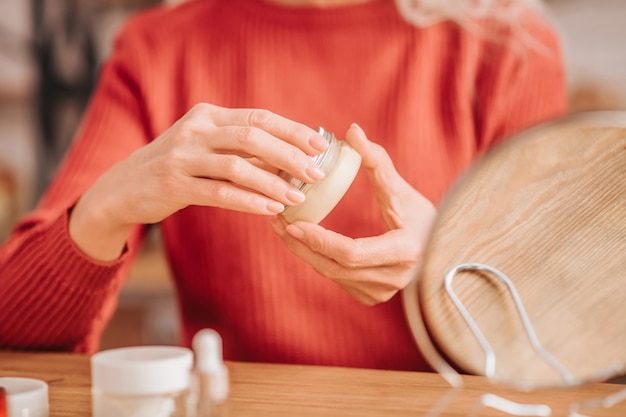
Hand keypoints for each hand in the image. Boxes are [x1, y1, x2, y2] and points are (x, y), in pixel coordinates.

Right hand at [70, 103, 327, 260]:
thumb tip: (289, 157)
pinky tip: (271, 209)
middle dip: (289, 155)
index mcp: (208, 115)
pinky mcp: (173, 184)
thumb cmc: (175, 167)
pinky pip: (219, 193)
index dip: (292, 130)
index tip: (321, 145)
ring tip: (298, 198)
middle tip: (316, 174)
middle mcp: (195, 130)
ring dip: (273, 183)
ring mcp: (182, 157)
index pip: (259, 117)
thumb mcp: (204, 145)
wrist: (121, 188)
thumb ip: (238, 147)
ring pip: (237, 166)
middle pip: (252, 137)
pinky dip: (249, 201)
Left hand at [271, 124, 436, 305]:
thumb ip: (376, 160)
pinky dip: (319, 260)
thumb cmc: (424, 218)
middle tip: (278, 222)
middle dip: (302, 245)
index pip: (351, 253)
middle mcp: (394, 278)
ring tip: (284, 228)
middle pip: (334, 267)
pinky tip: (304, 242)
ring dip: (305, 253)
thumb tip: (352, 130)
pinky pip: (338, 279)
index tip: (292, 224)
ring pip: (332, 275)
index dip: (319, 240)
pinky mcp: (373, 297)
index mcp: (404, 251)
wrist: (442, 250)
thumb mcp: (401, 189)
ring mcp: (383, 292)